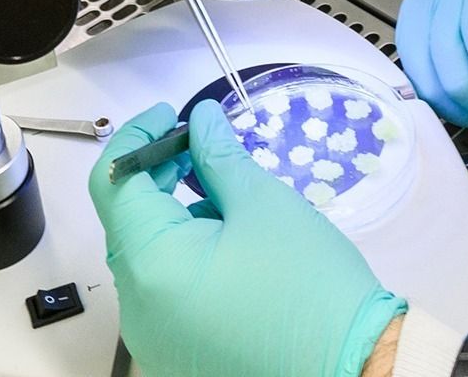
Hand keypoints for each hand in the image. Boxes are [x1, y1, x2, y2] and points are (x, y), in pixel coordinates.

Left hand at [89, 101, 405, 376]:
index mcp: (151, 266)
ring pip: (147, 259)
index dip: (137, 140)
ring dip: (175, 218)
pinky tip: (230, 246)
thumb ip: (219, 157)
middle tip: (201, 149)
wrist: (353, 370)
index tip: (170, 116)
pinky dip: (185, 259)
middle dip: (159, 177)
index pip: (113, 184)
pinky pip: (164, 294)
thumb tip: (201, 121)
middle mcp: (137, 309)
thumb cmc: (310, 285)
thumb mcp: (264, 205)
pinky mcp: (176, 356)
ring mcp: (154, 339)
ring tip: (227, 201)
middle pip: (128, 223)